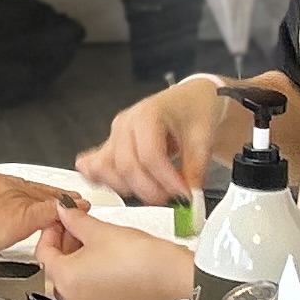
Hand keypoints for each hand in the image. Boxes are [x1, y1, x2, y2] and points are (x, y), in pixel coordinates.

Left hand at [33, 217, 197, 299]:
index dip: (50, 229)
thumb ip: (75, 219)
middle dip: (63, 240)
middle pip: (55, 265)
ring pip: (70, 276)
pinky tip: (101, 251)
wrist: (174, 278)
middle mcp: (73, 299)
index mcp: (65, 280)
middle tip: (74, 222)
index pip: (43, 251)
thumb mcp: (101, 230)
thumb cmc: (142, 261)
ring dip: (75, 253)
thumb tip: (64, 211)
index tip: (59, 217)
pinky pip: (86, 285)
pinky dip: (88, 268)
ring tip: (90, 233)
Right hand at [77, 77, 237, 206]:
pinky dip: (103, 181)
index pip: (150, 154)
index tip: (183, 195)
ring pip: (107, 170)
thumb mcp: (203, 136)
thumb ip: (196, 168)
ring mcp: (114, 136)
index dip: (166, 180)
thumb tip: (189, 195)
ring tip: (157, 192)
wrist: (189, 100)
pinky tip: (123, 189)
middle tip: (173, 200)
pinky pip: (95, 168)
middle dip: (149, 190)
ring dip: (130, 189)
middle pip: (126, 166)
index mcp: (147, 114)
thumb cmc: (194, 109)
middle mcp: (125, 124)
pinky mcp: (109, 148)